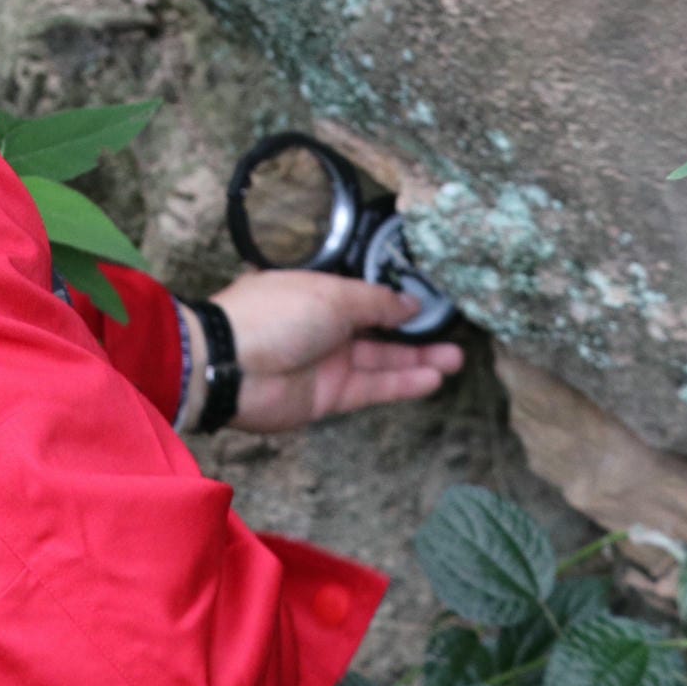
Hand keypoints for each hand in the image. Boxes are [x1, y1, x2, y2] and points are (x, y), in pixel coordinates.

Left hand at [208, 271, 464, 433]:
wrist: (231, 366)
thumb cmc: (273, 315)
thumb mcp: (333, 294)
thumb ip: (377, 301)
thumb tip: (410, 304)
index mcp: (318, 290)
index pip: (367, 293)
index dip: (398, 298)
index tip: (432, 301)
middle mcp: (324, 325)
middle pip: (379, 329)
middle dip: (415, 332)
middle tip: (453, 334)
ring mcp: (326, 361)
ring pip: (381, 360)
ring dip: (418, 360)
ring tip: (456, 359)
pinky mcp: (328, 395)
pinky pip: (373, 388)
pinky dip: (402, 383)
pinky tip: (432, 378)